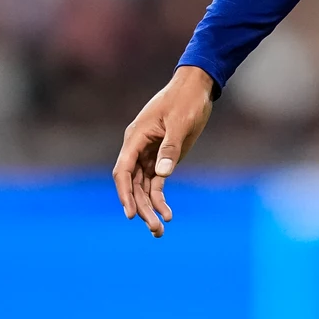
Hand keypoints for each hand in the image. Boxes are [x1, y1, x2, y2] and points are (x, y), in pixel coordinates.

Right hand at [113, 66, 215, 237]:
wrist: (196, 87)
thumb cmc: (185, 101)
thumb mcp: (180, 123)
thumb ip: (171, 148)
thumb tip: (162, 174)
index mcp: (136, 137)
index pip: (123, 170)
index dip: (124, 193)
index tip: (130, 213)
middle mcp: (138, 148)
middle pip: (132, 184)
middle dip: (141, 207)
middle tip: (153, 228)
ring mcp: (149, 154)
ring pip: (143, 187)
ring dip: (149, 207)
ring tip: (159, 230)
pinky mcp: (161, 158)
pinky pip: (156, 183)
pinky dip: (160, 198)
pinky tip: (167, 214)